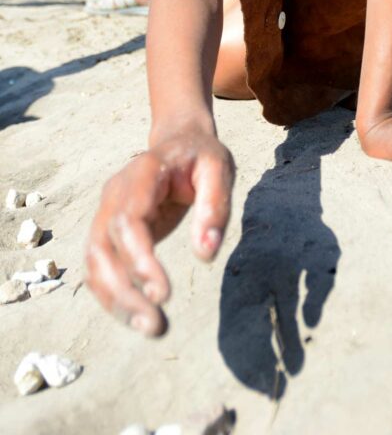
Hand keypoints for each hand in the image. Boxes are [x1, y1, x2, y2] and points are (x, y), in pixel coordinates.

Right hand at [86, 126, 234, 335]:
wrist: (179, 141)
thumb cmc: (200, 156)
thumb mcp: (219, 169)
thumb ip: (214, 206)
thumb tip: (205, 254)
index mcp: (142, 173)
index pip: (127, 220)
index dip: (139, 259)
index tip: (162, 294)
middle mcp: (115, 194)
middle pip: (103, 247)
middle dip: (123, 291)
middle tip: (156, 325)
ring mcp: (107, 212)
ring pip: (95, 262)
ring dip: (116, 300)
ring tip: (151, 328)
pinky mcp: (110, 231)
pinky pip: (100, 267)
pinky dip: (113, 295)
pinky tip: (138, 315)